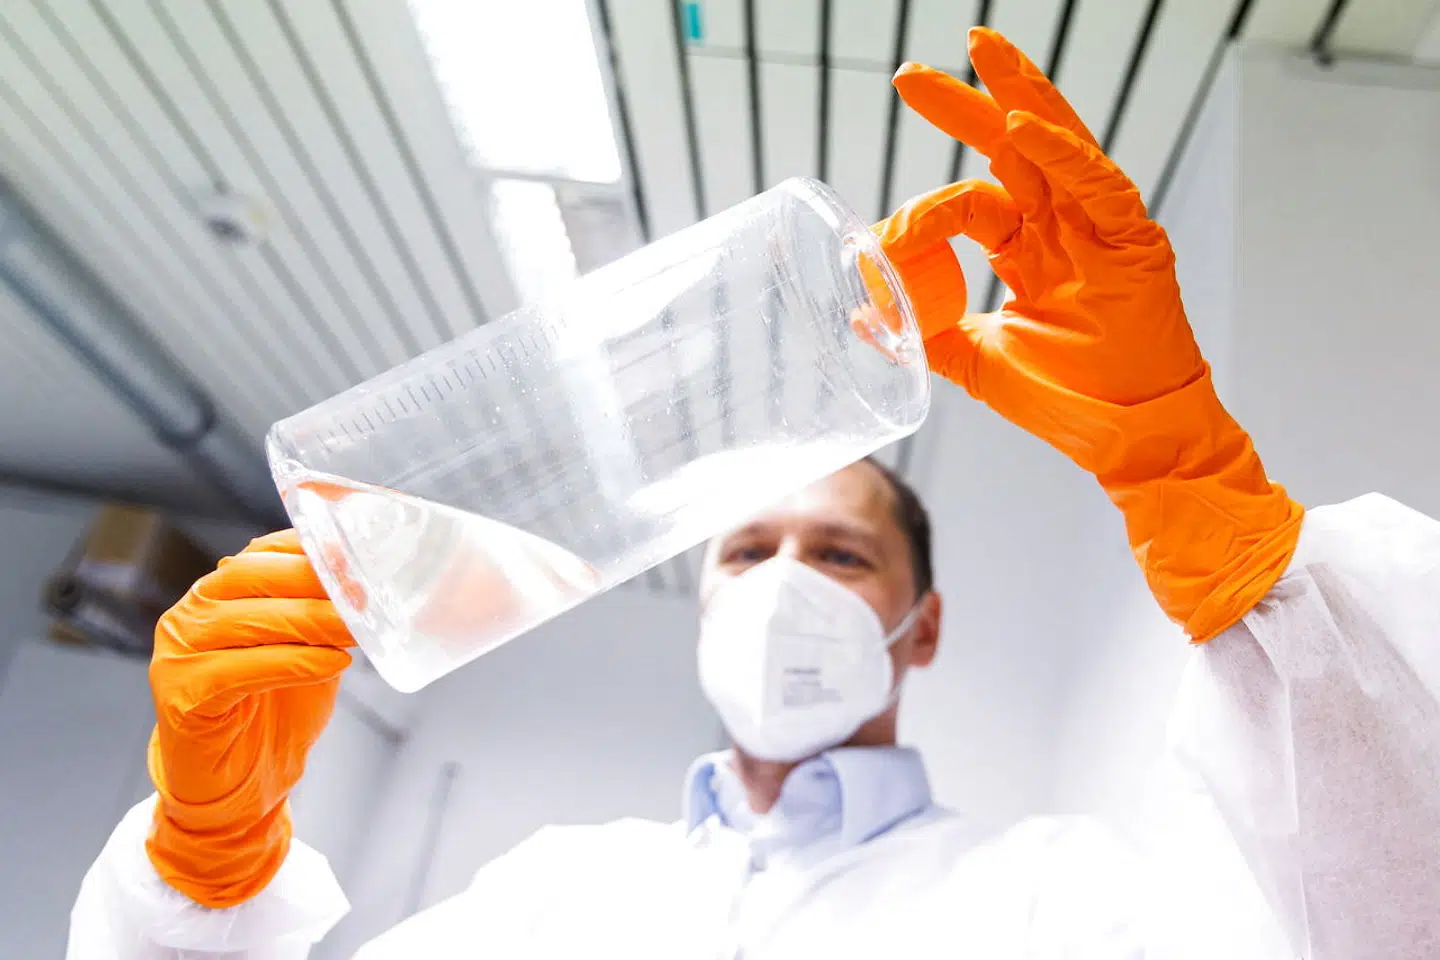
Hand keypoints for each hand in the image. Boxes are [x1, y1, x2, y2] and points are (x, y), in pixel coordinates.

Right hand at [146, 530, 353, 906]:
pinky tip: (331, 664)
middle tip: (364, 590)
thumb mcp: (307, 650)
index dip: (310, 549)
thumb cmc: (273, 712)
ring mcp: (178, 654)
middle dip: (313, 580)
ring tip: (358, 627)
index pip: (261, 552)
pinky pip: (240, 670)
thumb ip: (321, 613)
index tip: (358, 553)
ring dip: (311, 621)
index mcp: (217, 593)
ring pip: (248, 621)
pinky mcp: (180, 695)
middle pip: (251, 577)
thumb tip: (366, 581)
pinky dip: (292, 663)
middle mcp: (190, 614)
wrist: (239, 785)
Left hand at [876, 28, 1302, 640]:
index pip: (969, 202)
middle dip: (960, 106)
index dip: (922, 210)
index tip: (881, 239)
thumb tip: (862, 314)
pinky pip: (1097, 184)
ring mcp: (1100, 229)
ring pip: (1057, 142)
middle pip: (1006, 149)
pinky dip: (1061, 153)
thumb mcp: (978, 364)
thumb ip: (926, 334)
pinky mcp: (1136, 241)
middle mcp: (1061, 228)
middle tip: (908, 75)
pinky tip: (1021, 127)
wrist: (1128, 442)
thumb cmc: (1067, 402)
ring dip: (1017, 94)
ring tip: (979, 50)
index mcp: (1026, 250)